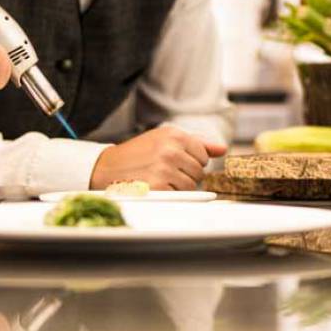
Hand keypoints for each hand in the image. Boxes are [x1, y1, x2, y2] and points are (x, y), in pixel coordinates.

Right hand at [89, 126, 227, 190]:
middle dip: (186, 174)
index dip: (191, 161)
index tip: (175, 161)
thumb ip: (197, 144)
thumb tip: (223, 149)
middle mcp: (171, 149)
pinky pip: (180, 195)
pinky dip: (170, 194)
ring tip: (160, 178)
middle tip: (165, 171)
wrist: (107, 167)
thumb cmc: (138, 153)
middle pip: (199, 172)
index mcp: (174, 135)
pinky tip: (156, 186)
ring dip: (179, 186)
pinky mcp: (159, 186)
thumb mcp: (164, 140)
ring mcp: (165, 168)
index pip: (203, 155)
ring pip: (192, 186)